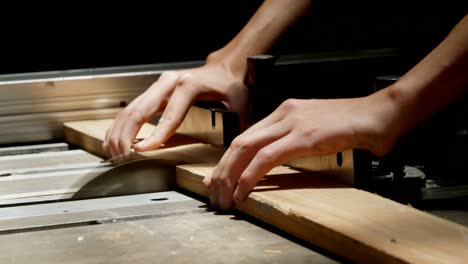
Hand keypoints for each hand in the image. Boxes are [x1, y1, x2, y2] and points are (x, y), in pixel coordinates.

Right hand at [103, 61, 248, 157]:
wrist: (224, 68)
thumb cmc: (230, 85)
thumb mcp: (239, 104)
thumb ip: (236, 127)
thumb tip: (235, 152)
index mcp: (189, 85)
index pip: (169, 115)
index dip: (155, 135)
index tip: (141, 151)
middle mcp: (170, 82)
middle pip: (140, 109)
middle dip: (126, 135)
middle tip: (121, 156)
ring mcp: (159, 85)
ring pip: (131, 108)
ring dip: (119, 132)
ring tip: (113, 153)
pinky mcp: (154, 91)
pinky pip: (131, 108)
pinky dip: (120, 125)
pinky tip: (113, 140)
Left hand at [203, 93, 399, 209]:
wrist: (382, 113)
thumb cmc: (355, 124)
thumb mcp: (317, 131)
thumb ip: (295, 141)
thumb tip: (277, 160)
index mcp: (286, 112)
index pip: (247, 136)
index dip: (228, 159)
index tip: (218, 177)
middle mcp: (284, 113)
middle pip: (239, 141)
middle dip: (222, 170)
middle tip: (213, 192)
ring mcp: (293, 122)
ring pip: (246, 148)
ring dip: (230, 175)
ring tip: (224, 197)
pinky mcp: (304, 136)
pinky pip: (267, 157)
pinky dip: (250, 176)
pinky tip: (243, 191)